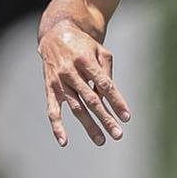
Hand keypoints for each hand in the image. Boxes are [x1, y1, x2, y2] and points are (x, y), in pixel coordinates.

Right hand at [38, 21, 130, 146]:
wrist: (55, 36)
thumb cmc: (83, 45)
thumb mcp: (100, 50)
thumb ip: (106, 71)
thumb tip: (109, 96)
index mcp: (86, 61)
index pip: (104, 85)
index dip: (116, 101)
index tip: (126, 117)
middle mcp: (72, 72)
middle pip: (91, 100)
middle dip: (105, 118)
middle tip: (118, 134)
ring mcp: (59, 82)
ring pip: (76, 108)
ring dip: (89, 125)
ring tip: (101, 140)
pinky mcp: (50, 88)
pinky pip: (53, 111)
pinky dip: (57, 127)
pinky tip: (64, 141)